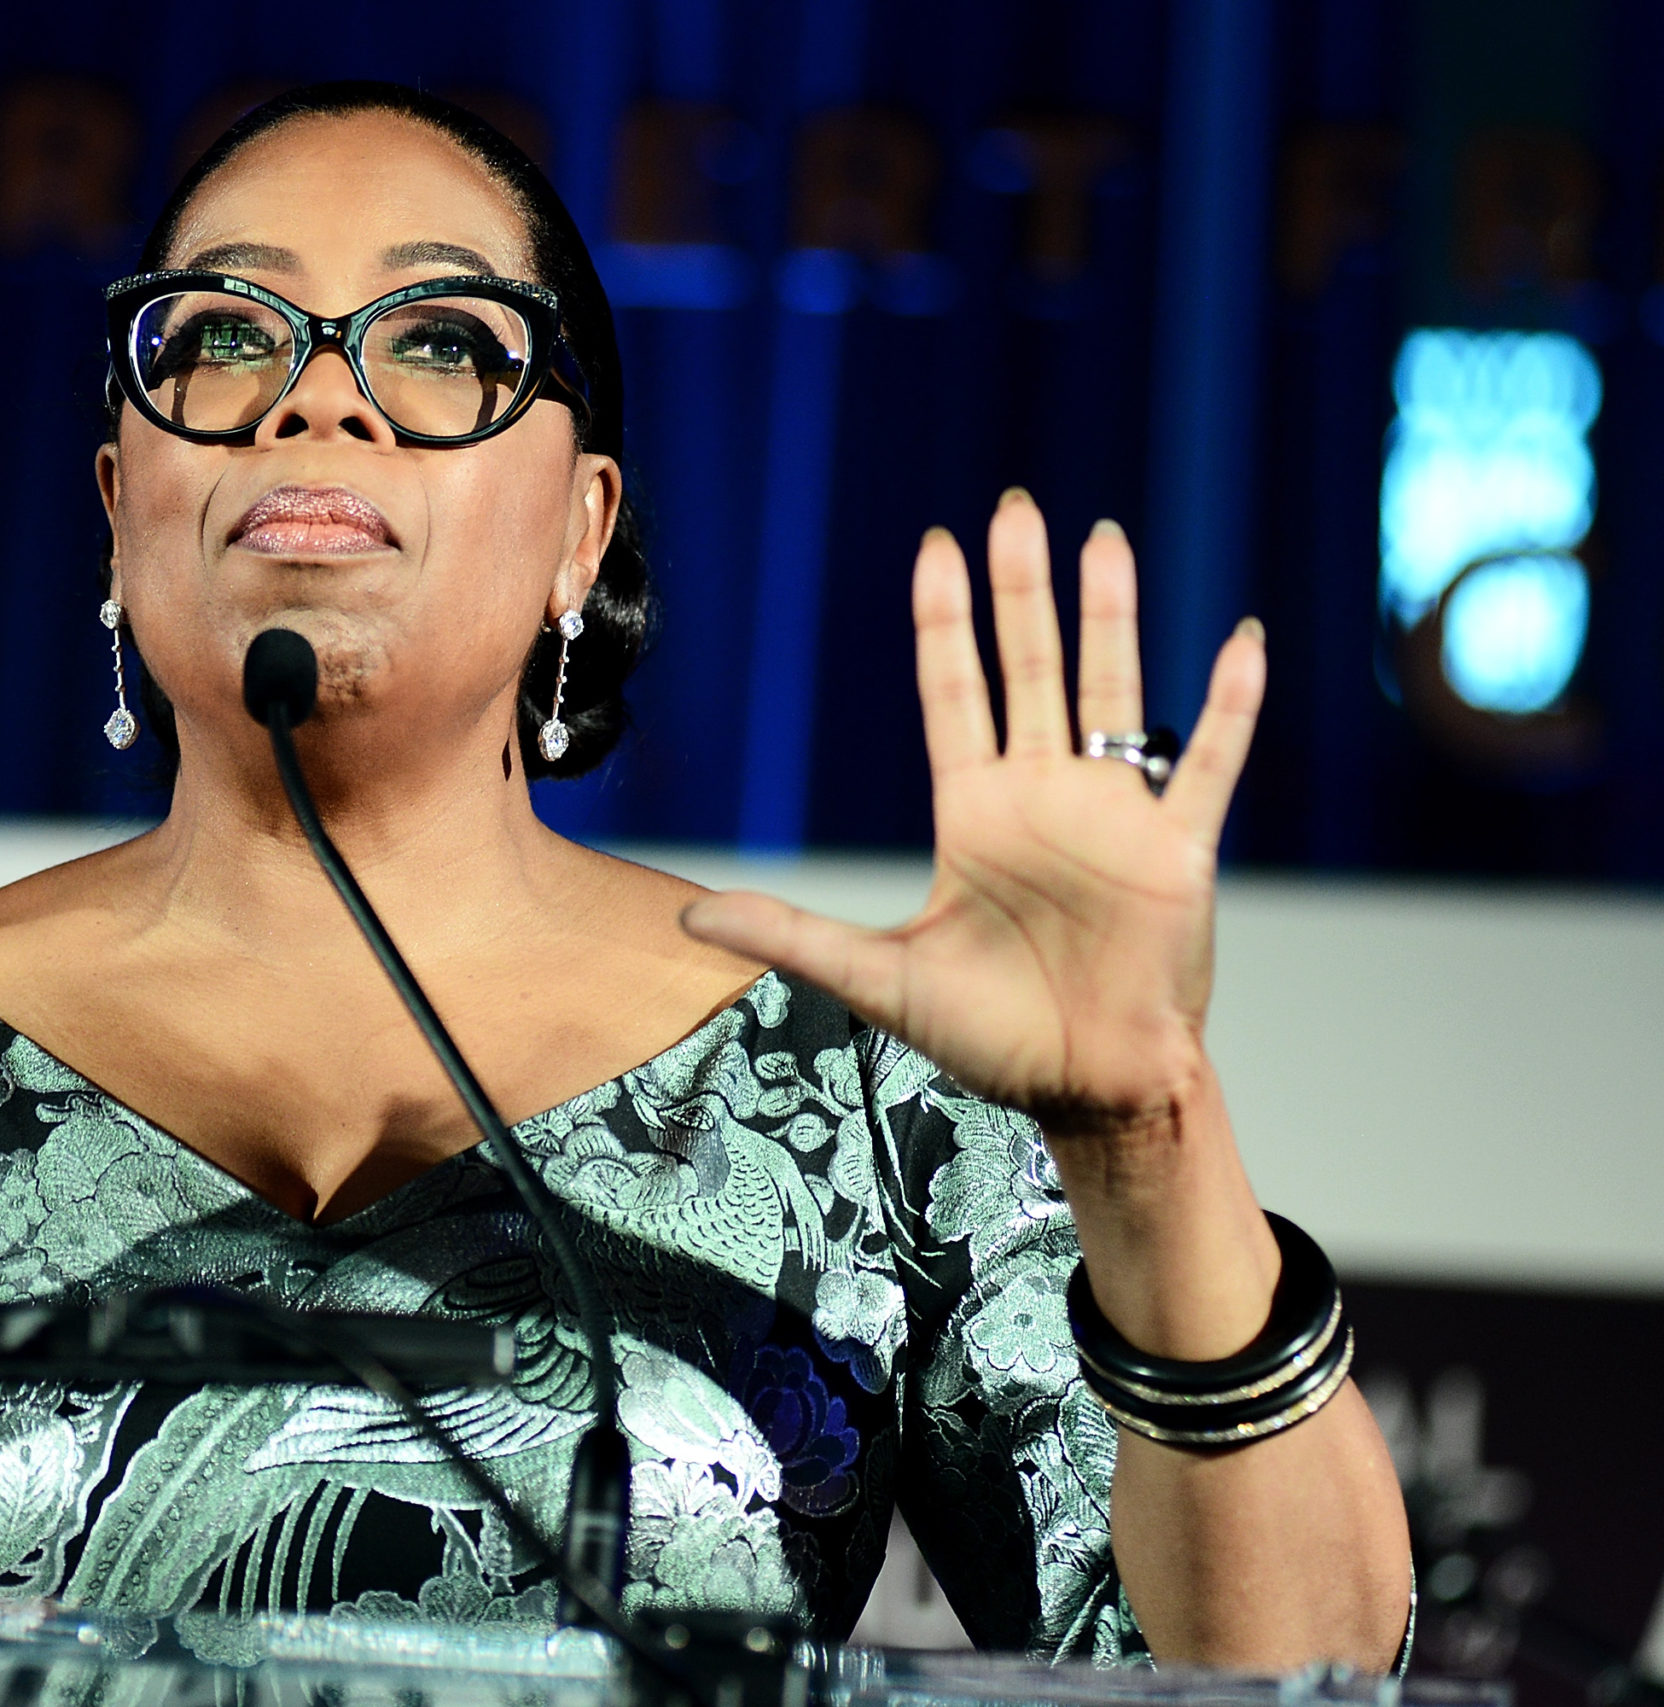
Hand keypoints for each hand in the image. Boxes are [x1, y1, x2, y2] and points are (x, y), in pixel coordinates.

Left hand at [684, 491, 1263, 1132]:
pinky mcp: (1176, 849)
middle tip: (1016, 509)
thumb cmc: (992, 1039)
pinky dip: (1226, 704)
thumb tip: (690, 916)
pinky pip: (1208, 761)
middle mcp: (1043, 797)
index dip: (946, 622)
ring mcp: (1112, 815)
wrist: (1088, 1091)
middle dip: (1022, 592)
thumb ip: (792, 936)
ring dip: (1110, 618)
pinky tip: (1242, 640)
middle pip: (1031, 670)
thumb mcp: (878, 979)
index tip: (938, 546)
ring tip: (1103, 542)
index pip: (954, 693)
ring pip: (1112, 691)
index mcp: (974, 814)